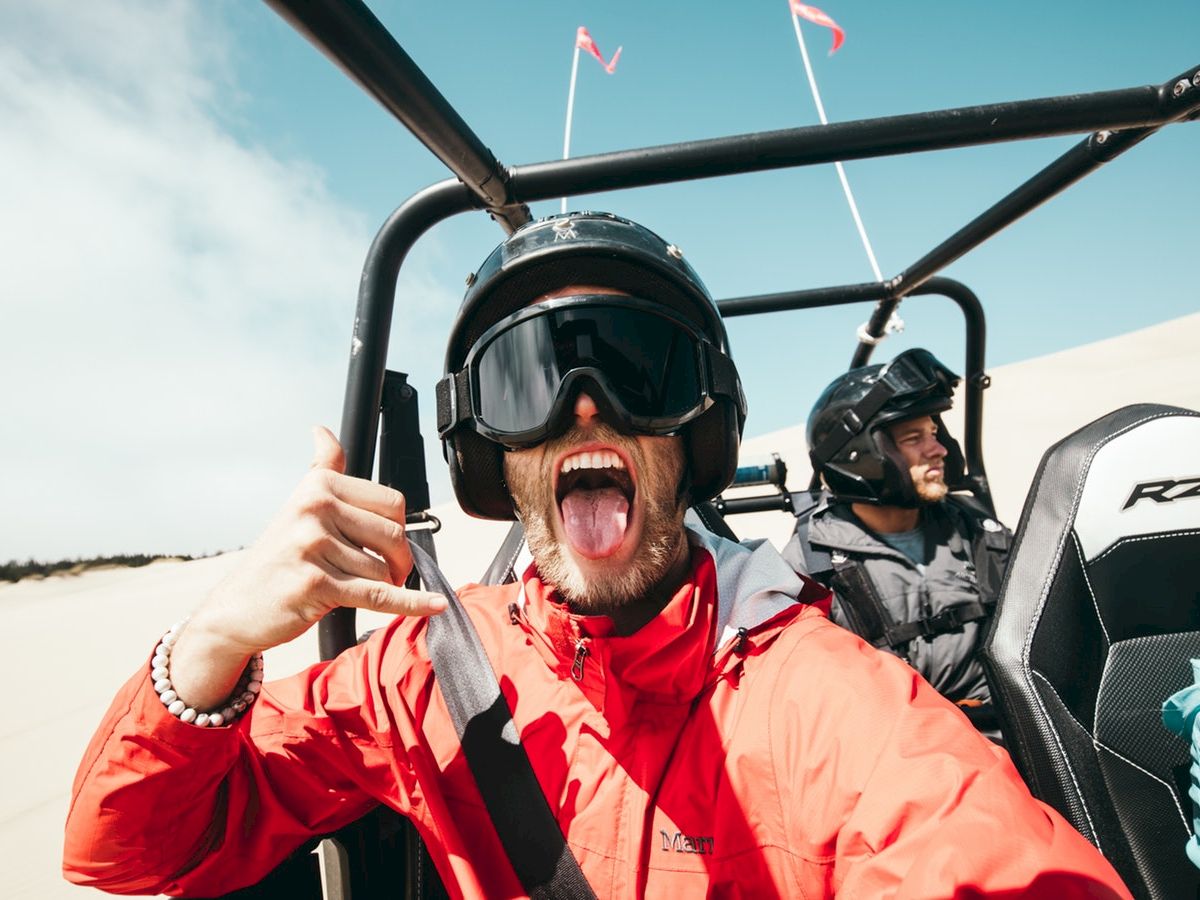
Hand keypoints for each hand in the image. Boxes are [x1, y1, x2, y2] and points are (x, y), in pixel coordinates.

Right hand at [169, 427, 445, 708]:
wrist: (237, 608)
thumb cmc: (278, 558)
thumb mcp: (298, 506)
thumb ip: (321, 468)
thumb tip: (322, 431)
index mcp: (318, 486)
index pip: (393, 502)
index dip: (398, 528)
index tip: (387, 546)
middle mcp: (314, 509)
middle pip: (394, 534)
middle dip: (400, 560)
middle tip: (388, 574)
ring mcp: (313, 546)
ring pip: (384, 569)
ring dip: (384, 586)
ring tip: (360, 588)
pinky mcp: (316, 584)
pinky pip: (378, 596)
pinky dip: (411, 603)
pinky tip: (434, 604)